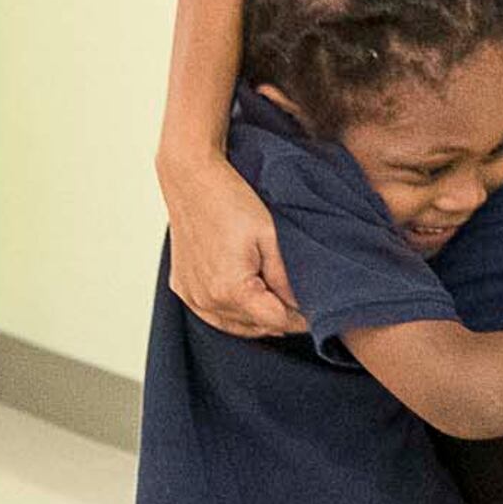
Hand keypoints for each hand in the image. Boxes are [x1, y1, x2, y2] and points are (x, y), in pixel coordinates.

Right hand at [164, 153, 305, 337]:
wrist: (191, 177)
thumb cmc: (230, 200)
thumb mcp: (270, 236)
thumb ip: (287, 277)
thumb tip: (304, 305)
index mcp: (232, 290)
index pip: (278, 322)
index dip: (302, 319)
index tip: (320, 312)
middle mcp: (207, 300)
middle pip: (258, 326)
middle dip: (281, 318)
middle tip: (302, 301)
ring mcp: (192, 296)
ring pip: (237, 325)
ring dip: (258, 317)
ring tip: (278, 297)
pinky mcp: (183, 288)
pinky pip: (214, 315)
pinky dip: (234, 312)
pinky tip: (248, 296)